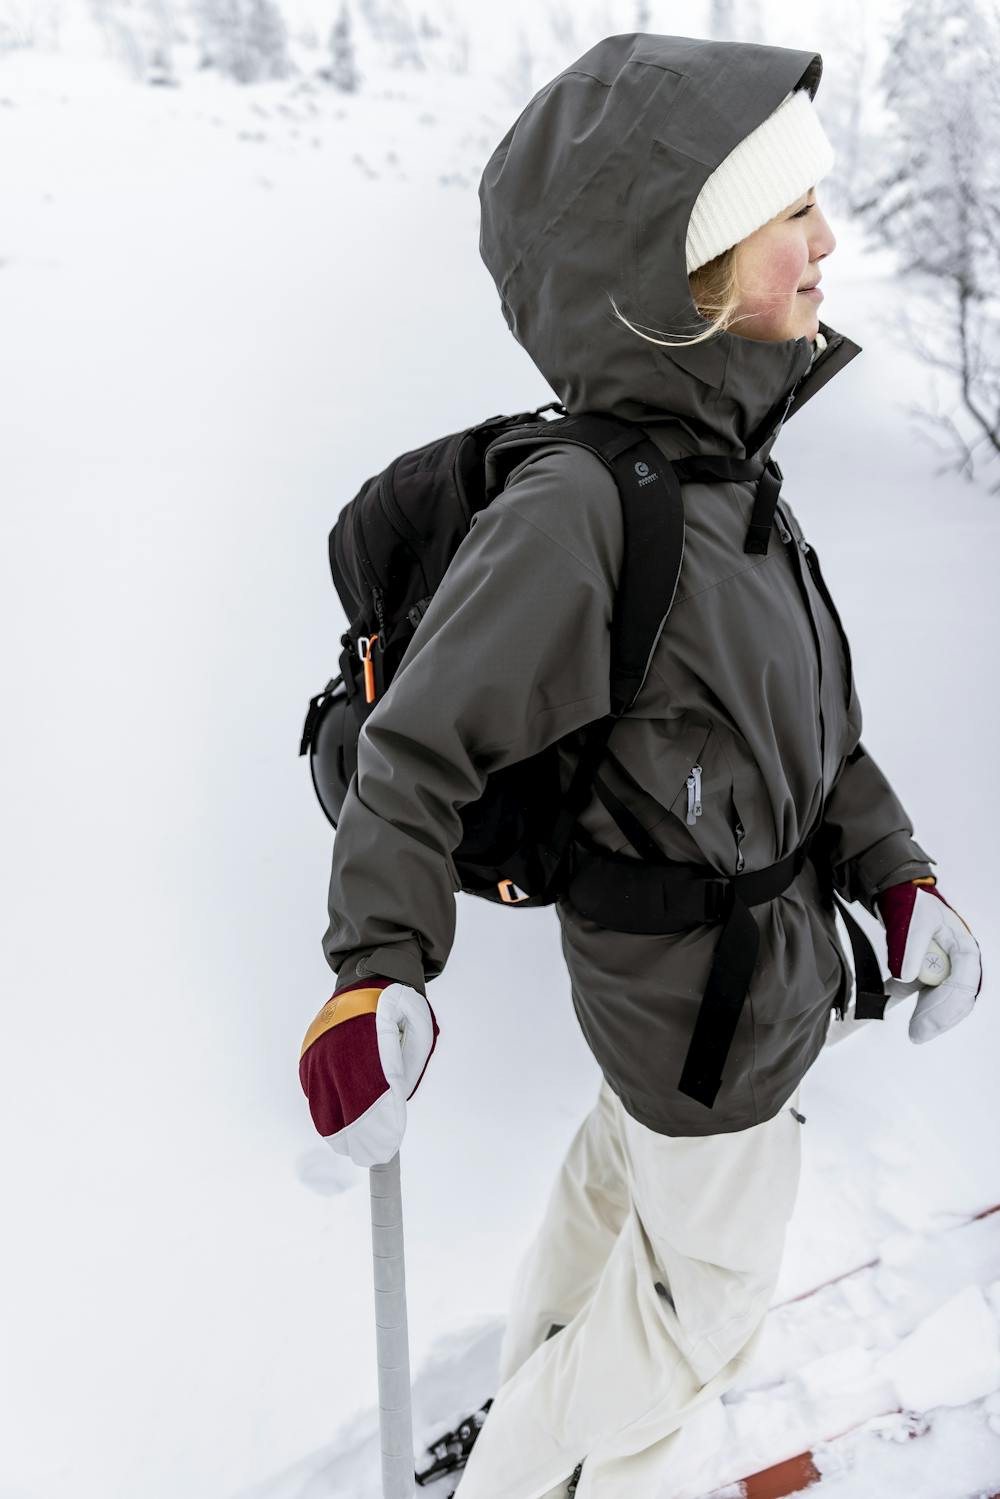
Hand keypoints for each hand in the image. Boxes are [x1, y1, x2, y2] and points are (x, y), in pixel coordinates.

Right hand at [299, 977, 439, 1166]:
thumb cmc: (400, 1013)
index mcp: (373, 1044)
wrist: (367, 979)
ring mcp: (321, 1055)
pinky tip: (338, 1118)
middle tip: (371, 1156)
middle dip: (359, 1140)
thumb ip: (404, 1074)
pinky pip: (315, 1095)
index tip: (385, 1151)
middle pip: (345, 1110)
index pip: (374, 1099)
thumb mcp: (417, 1037)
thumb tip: (391, 1109)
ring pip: (324, 1107)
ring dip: (339, 1132)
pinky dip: (325, 1111)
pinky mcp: (309, 1057)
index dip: (380, 1129)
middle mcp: (341, 1051)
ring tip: (352, 1147)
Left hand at [875, 878, 982, 1043]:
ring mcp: (948, 974)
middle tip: (918, 1033)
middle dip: (939, 1018)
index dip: (947, 1003)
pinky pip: (929, 1001)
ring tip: (915, 1033)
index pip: (963, 982)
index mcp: (964, 949)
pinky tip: (909, 1025)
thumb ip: (911, 947)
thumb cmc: (917, 907)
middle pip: (958, 999)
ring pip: (946, 1005)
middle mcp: (961, 965)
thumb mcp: (915, 921)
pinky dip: (920, 1013)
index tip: (928, 1018)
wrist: (905, 900)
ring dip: (932, 1020)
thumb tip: (905, 977)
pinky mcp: (932, 980)